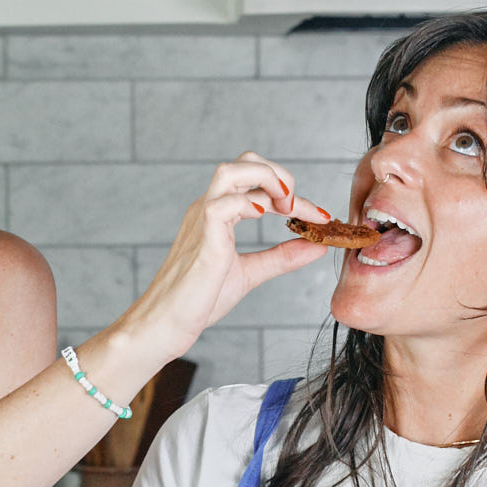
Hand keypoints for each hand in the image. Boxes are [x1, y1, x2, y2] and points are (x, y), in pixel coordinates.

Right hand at [127, 154, 327, 355]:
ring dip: (267, 179)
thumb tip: (318, 246)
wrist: (166, 323)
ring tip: (286, 205)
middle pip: (245, 162)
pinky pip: (223, 203)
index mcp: (218, 213)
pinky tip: (266, 217)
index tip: (320, 217)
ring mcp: (203, 218)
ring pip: (231, 171)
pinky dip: (250, 204)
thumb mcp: (250, 273)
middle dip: (280, 174)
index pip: (258, 183)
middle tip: (297, 206)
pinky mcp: (202, 235)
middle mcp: (209, 207)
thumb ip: (282, 257)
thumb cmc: (199, 300)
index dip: (293, 194)